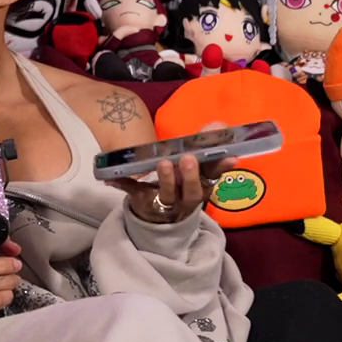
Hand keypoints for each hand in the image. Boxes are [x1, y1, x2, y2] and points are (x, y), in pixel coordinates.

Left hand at [104, 148, 226, 224]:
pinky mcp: (142, 201)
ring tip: (163, 163)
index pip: (214, 178)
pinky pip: (133, 192)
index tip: (230, 156)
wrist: (161, 217)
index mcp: (201, 186)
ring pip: (167, 195)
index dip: (222, 168)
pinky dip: (123, 184)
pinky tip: (110, 177)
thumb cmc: (182, 185)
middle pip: (192, 192)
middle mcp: (186, 198)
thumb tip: (219, 123)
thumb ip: (205, 147)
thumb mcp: (195, 169)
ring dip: (166, 179)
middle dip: (191, 176)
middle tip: (188, 158)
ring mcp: (164, 203)